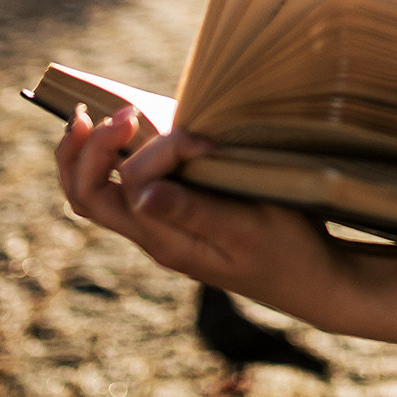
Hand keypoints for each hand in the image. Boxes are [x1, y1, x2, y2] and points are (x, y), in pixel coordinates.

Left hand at [55, 106, 342, 320]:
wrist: (313, 283)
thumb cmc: (289, 252)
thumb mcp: (248, 229)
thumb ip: (195, 211)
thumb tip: (144, 194)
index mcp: (168, 241)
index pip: (132, 184)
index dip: (157, 148)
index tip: (201, 139)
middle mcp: (154, 237)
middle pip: (86, 196)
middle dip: (83, 151)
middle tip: (107, 113)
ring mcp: (163, 230)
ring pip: (97, 195)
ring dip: (87, 156)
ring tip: (91, 118)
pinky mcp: (177, 221)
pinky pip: (124, 192)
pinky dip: (110, 161)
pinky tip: (127, 136)